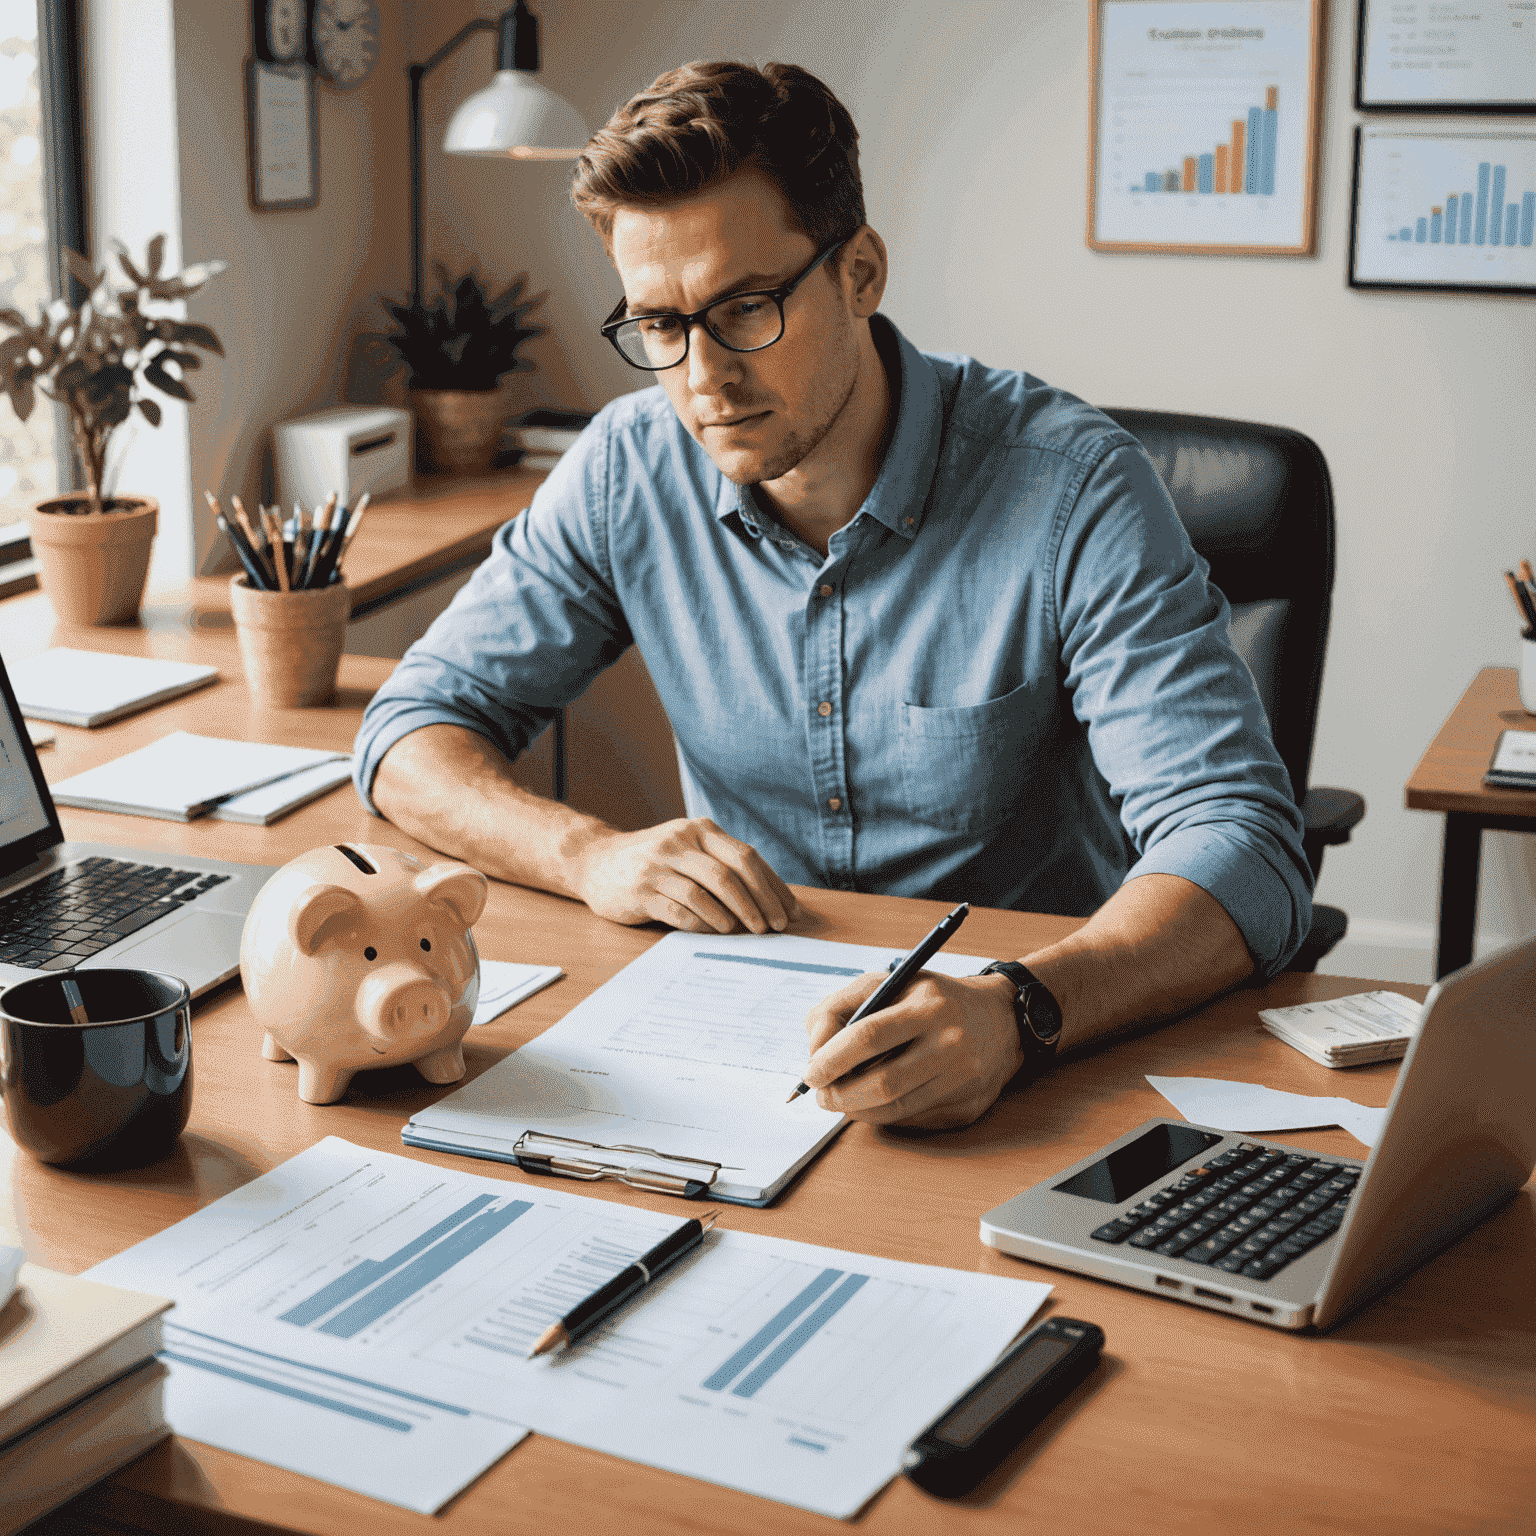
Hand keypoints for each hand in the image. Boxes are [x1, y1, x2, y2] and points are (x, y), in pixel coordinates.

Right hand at [572, 817, 799, 933]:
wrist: (596, 861)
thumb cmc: (655, 861)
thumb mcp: (688, 850)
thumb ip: (722, 865)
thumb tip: (770, 900)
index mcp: (699, 831)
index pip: (746, 856)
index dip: (772, 886)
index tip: (789, 912)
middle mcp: (679, 843)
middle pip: (729, 873)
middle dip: (757, 903)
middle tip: (771, 928)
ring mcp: (657, 866)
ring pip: (705, 891)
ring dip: (731, 916)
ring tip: (744, 932)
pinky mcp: (639, 891)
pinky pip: (678, 910)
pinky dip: (701, 924)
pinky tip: (714, 933)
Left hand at [802, 971, 1023, 1128]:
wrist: (1001, 1020)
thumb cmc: (934, 1000)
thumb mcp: (891, 981)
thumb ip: (843, 1005)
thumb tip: (815, 1050)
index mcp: (929, 1005)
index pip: (869, 1035)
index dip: (831, 1058)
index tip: (809, 1072)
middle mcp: (950, 1042)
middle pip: (882, 1083)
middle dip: (840, 1095)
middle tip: (821, 1094)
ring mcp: (963, 1079)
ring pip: (894, 1110)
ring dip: (857, 1109)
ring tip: (842, 1098)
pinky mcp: (968, 1107)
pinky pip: (912, 1120)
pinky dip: (886, 1114)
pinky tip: (879, 1100)